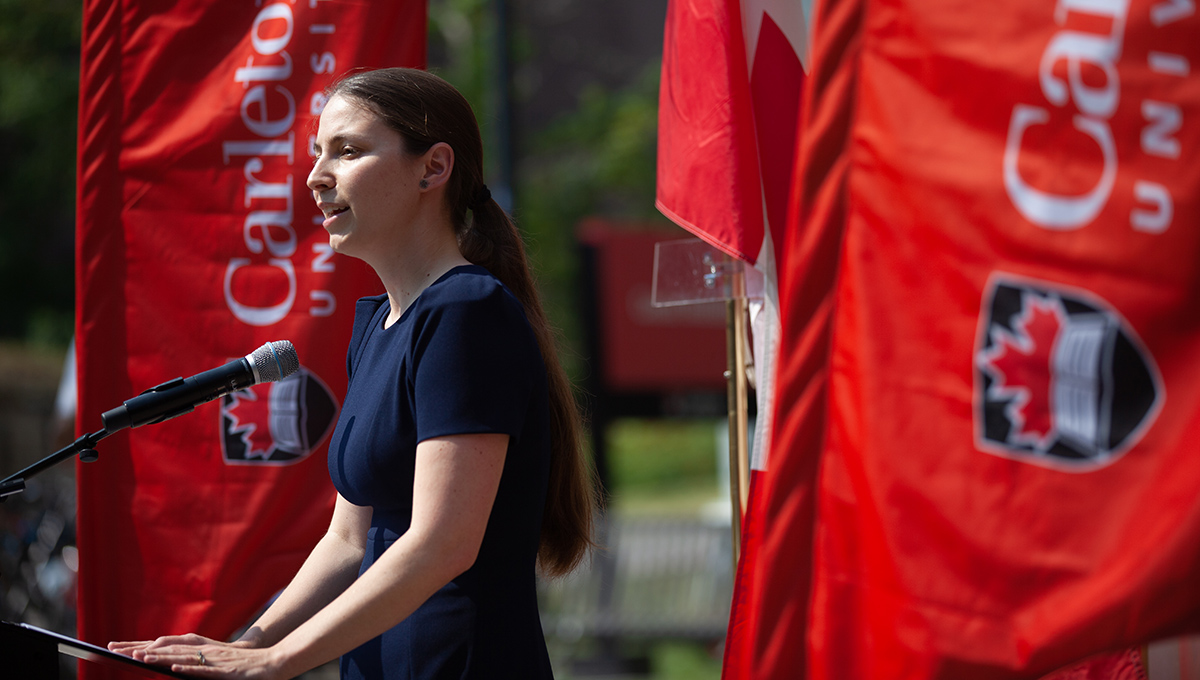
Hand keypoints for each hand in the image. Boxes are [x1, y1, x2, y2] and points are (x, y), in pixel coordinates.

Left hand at [108, 634, 283, 678]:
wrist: (275, 663)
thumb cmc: (245, 667)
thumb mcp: (217, 663)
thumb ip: (196, 664)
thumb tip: (171, 667)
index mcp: (201, 648)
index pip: (166, 645)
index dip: (143, 645)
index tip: (120, 647)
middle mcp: (205, 650)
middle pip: (168, 649)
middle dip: (142, 649)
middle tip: (118, 650)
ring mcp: (214, 661)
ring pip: (182, 658)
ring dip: (160, 657)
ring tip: (139, 657)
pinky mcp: (225, 672)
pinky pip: (203, 670)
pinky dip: (188, 668)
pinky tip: (172, 669)